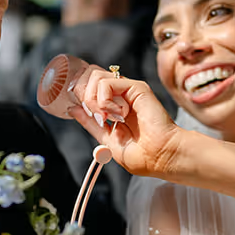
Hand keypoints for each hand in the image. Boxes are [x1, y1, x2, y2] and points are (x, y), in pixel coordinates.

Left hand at [64, 66, 185, 179]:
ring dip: (94, 100)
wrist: (161, 157)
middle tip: (98, 117)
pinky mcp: (136, 87)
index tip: (88, 115)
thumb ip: (90, 122)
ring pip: (95, 77)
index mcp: (114, 106)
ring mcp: (129, 90)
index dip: (81, 97)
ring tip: (108, 117)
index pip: (90, 88)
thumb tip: (73, 108)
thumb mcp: (107, 139)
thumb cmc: (142, 155)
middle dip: (85, 97)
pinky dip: (104, 101)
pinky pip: (106, 83)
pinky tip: (117, 115)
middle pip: (90, 77)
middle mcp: (121, 95)